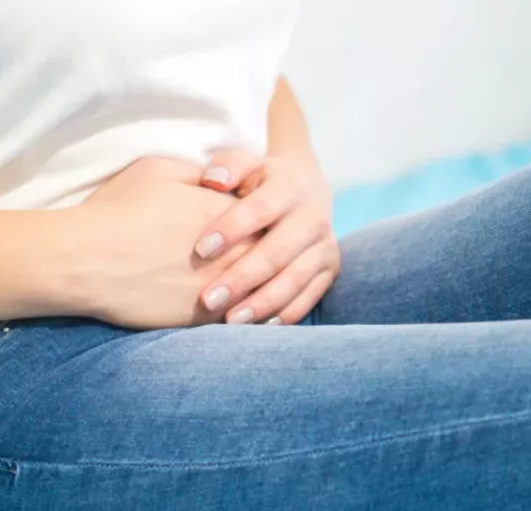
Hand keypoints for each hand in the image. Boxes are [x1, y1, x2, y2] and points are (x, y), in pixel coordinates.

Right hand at [71, 158, 260, 328]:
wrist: (86, 260)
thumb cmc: (117, 210)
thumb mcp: (159, 169)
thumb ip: (198, 174)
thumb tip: (217, 180)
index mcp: (226, 211)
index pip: (265, 214)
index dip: (259, 218)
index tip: (253, 220)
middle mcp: (232, 252)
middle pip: (270, 255)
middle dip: (267, 255)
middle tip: (264, 256)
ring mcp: (220, 289)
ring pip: (259, 292)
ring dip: (260, 290)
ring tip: (257, 289)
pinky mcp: (202, 320)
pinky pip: (236, 321)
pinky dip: (241, 316)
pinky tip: (237, 313)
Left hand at [195, 150, 339, 324]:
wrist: (306, 190)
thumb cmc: (260, 181)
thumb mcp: (246, 164)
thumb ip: (228, 166)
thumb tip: (212, 179)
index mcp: (290, 186)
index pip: (260, 209)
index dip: (231, 229)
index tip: (200, 250)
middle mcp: (313, 216)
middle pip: (277, 252)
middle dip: (242, 278)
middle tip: (209, 299)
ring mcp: (325, 245)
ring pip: (295, 279)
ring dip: (262, 303)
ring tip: (230, 321)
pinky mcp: (330, 269)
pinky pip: (309, 297)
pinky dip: (285, 314)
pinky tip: (258, 327)